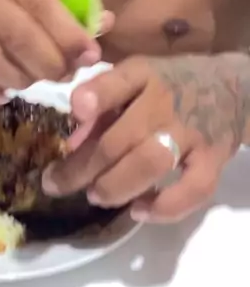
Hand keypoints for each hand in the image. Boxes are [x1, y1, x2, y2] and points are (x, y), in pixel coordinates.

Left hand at [42, 53, 249, 222]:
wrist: (230, 89)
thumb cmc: (169, 85)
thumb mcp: (135, 79)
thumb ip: (101, 104)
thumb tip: (70, 141)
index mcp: (144, 75)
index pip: (118, 81)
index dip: (95, 96)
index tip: (74, 111)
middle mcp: (166, 101)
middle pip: (121, 137)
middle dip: (83, 167)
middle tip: (57, 184)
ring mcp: (190, 132)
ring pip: (150, 163)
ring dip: (116, 185)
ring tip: (95, 196)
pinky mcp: (212, 159)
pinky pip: (192, 189)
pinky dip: (165, 206)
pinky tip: (139, 211)